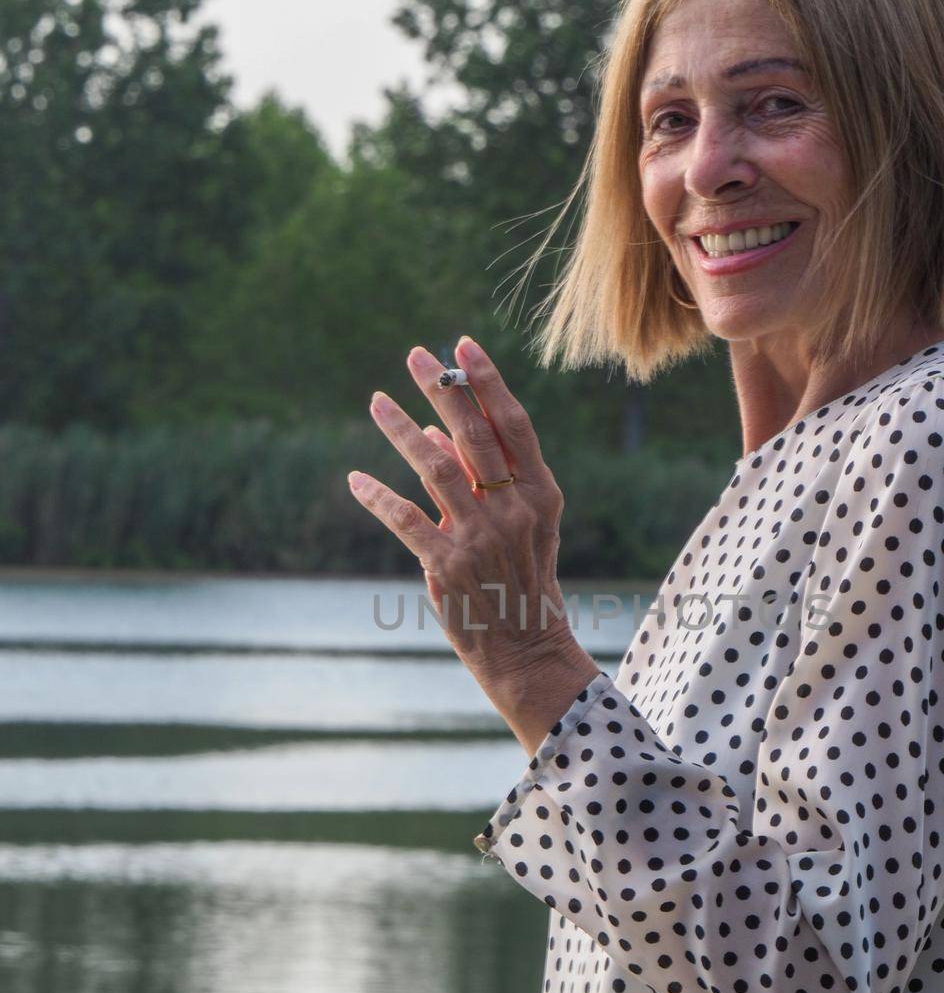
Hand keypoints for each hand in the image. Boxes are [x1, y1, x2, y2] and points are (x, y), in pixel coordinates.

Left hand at [347, 335, 598, 727]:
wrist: (526, 647)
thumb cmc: (519, 580)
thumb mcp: (517, 526)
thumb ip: (480, 479)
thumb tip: (434, 430)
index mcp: (539, 493)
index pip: (512, 424)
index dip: (487, 381)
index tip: (461, 344)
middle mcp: (514, 509)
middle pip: (472, 434)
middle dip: (441, 388)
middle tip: (414, 355)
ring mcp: (482, 536)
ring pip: (434, 467)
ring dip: (401, 430)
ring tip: (376, 401)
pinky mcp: (448, 565)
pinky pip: (405, 519)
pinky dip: (377, 496)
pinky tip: (355, 479)